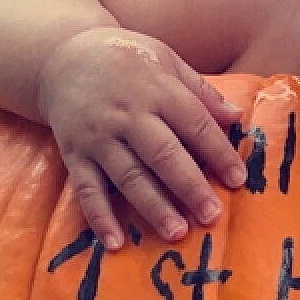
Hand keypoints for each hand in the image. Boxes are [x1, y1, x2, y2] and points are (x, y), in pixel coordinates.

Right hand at [36, 27, 247, 249]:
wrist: (60, 56)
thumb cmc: (124, 58)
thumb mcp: (165, 59)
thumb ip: (200, 91)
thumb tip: (237, 116)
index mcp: (156, 89)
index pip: (193, 123)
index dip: (218, 152)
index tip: (238, 179)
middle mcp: (127, 115)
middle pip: (162, 154)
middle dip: (189, 186)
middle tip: (211, 215)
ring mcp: (98, 137)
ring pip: (128, 176)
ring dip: (153, 206)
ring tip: (177, 232)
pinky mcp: (75, 154)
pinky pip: (86, 190)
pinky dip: (99, 217)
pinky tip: (115, 243)